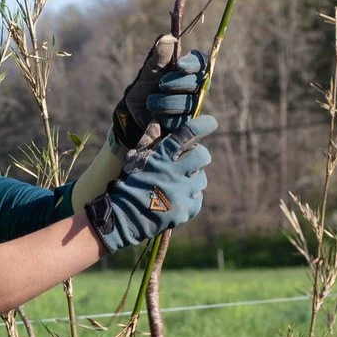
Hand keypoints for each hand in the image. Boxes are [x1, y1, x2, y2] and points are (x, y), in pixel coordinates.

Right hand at [85, 116, 214, 254]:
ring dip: (193, 181)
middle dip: (200, 156)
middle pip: (202, 155)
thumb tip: (156, 121)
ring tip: (179, 186)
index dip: (202, 126)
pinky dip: (190, 200)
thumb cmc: (130, 184)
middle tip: (192, 161)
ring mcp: (181, 190)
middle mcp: (173, 170)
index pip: (187, 134)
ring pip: (201, 180)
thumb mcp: (135, 159)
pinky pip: (197, 199)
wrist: (124, 216)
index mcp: (161, 155)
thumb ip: (149, 140)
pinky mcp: (185, 209)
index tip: (211, 123)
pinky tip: (177, 200)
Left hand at [112, 38, 206, 150]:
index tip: (179, 65)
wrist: (134, 115)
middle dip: (175, 83)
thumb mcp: (148, 72)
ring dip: (165, 103)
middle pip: (195, 82)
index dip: (192, 63)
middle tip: (160, 85)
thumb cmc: (145, 89)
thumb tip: (169, 38)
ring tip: (152, 103)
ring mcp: (194, 107)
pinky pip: (182, 121)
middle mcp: (196, 88)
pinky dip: (165, 119)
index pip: (200, 62)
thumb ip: (158, 57)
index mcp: (189, 70)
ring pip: (187, 103)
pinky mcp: (189, 126)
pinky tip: (157, 119)